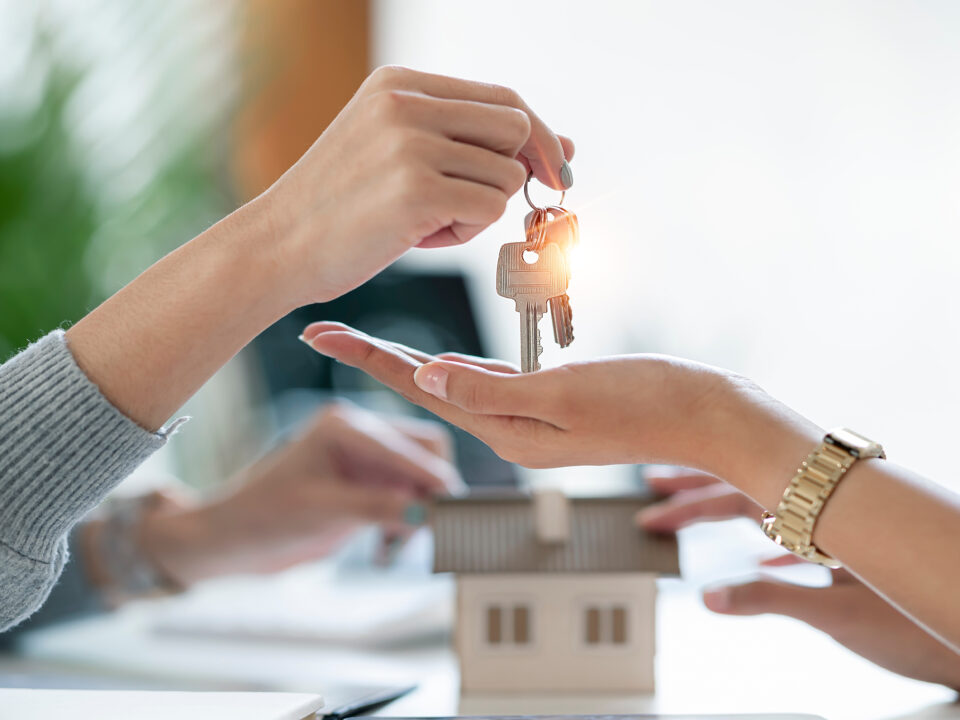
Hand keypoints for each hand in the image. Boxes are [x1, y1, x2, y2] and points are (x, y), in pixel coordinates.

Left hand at [139, 402, 461, 582]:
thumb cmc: (262, 517)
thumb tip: (428, 513)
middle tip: (429, 532)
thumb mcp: (321, 512)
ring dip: (420, 511)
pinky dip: (407, 520)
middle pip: (424, 452)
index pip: (408, 446)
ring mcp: (365, 458)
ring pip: (420, 476)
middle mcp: (360, 433)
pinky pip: (407, 495)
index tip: (456, 509)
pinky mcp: (367, 483)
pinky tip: (387, 546)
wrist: (232, 540)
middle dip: (431, 493)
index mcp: (344, 425)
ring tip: (398, 546)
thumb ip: (378, 507)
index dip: (433, 479)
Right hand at [264, 65, 574, 303]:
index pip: (501, 98)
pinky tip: (419, 236)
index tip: (552, 170)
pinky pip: (489, 209)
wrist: (278, 246)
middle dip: (525, 170)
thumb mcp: (392, 151)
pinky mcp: (416, 190)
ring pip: (505, 175)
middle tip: (497, 203)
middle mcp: (407, 104)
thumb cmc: (339, 208)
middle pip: (516, 126)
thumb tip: (562, 148)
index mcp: (400, 84)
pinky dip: (465, 232)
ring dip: (480, 210)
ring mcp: (410, 144)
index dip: (536, 136)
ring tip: (427, 222)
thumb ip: (466, 140)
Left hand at [298, 322, 820, 509]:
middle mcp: (510, 430)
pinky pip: (489, 384)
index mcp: (507, 430)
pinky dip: (457, 367)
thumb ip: (496, 391)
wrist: (706, 414)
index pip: (421, 390)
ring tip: (366, 342)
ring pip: (454, 387)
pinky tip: (441, 359)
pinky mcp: (552, 404)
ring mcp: (531, 419)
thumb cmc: (648, 402)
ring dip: (409, 364)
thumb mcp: (567, 396)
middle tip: (326, 329)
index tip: (321, 335)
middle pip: (426, 389)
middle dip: (375, 360)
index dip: (369, 361)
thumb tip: (431, 378)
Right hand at [638, 469, 959, 688]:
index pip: (739, 490)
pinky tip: (755, 557)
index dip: (690, 496)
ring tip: (686, 510)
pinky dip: (766, 545)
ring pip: (767, 509)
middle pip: (746, 488)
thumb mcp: (835, 615)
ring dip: (724, 510)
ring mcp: (834, 532)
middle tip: (653, 490)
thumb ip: (770, 600)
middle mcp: (824, 512)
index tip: (653, 500)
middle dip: (697, 490)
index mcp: (818, 514)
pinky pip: (794, 539)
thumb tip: (710, 595)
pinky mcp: (847, 557)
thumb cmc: (915, 627)